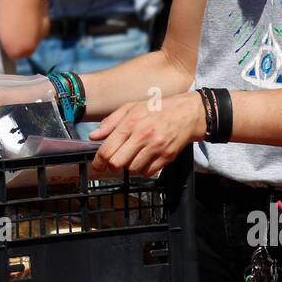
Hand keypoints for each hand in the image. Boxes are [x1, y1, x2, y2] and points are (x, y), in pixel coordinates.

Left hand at [88, 91, 204, 175]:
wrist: (186, 113)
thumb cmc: (156, 109)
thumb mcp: (130, 108)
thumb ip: (110, 122)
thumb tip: (94, 136)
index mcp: (130, 123)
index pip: (107, 149)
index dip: (98, 161)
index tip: (97, 165)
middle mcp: (142, 136)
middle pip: (117, 163)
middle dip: (112, 165)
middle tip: (114, 162)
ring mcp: (155, 147)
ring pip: (132, 169)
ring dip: (129, 166)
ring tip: (133, 156)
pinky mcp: (167, 157)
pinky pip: (148, 172)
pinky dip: (143, 169)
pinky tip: (145, 159)